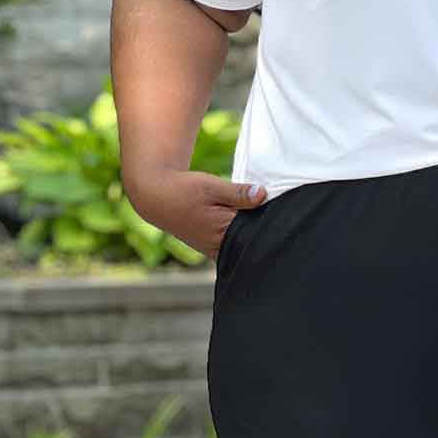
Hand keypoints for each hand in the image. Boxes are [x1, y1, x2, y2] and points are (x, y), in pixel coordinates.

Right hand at [122, 167, 266, 261]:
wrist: (157, 197)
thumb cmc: (184, 190)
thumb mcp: (212, 187)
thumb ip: (238, 193)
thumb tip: (263, 194)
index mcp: (224, 233)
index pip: (258, 232)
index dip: (270, 221)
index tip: (280, 210)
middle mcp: (221, 247)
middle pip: (252, 241)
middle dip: (263, 227)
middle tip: (273, 209)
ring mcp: (217, 250)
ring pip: (244, 243)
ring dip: (251, 230)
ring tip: (253, 214)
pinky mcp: (214, 248)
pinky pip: (235, 243)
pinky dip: (242, 233)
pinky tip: (244, 220)